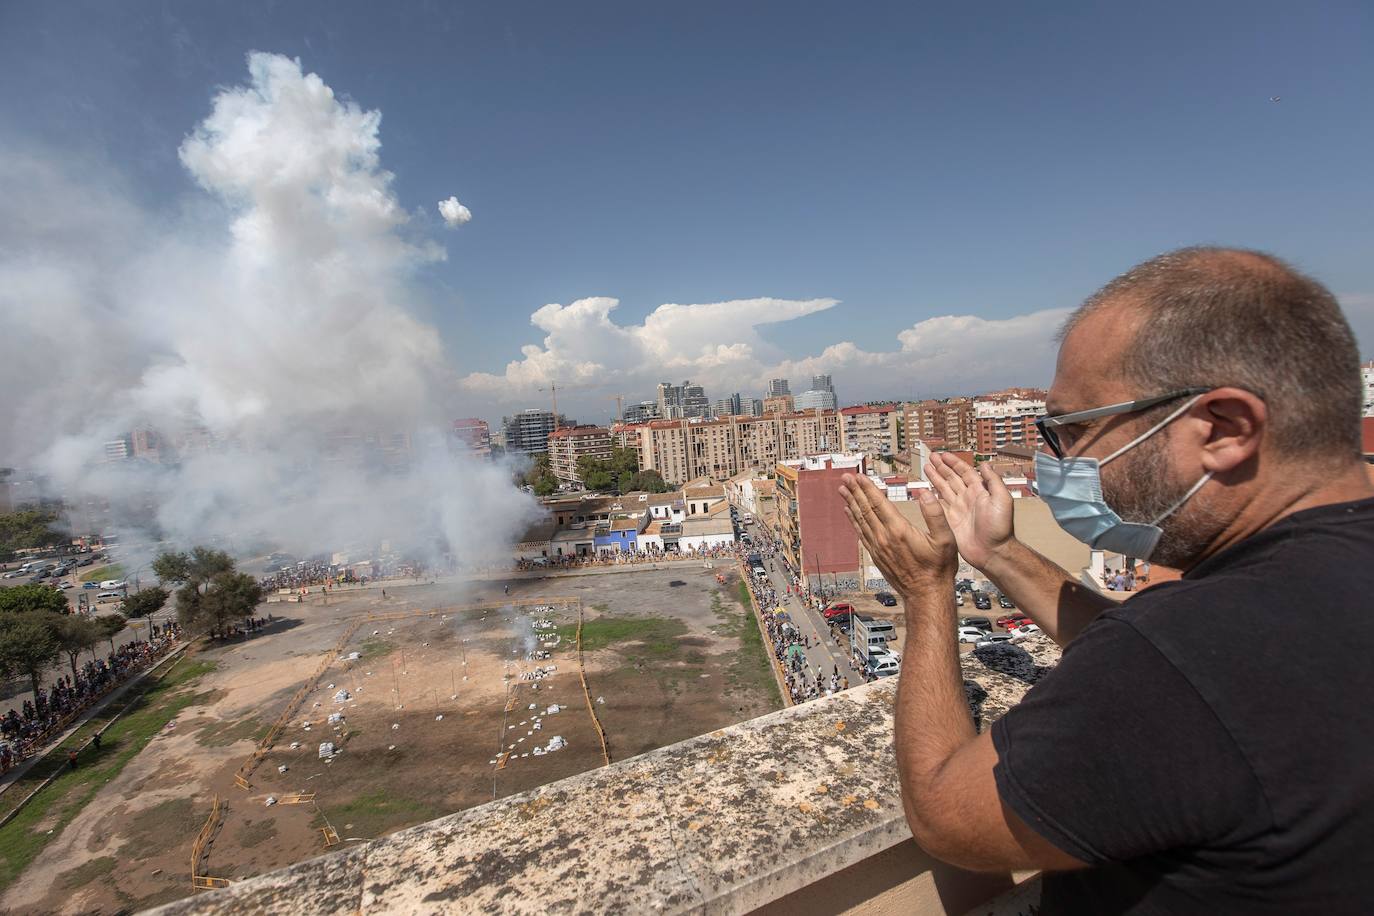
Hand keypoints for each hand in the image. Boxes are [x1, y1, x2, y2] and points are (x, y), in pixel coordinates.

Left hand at [839, 473, 956, 593]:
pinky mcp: (876, 555)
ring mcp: (878, 547)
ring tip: (843, 490)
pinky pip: (861, 533)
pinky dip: (854, 520)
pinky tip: (849, 512)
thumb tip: (926, 493)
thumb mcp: (946, 539)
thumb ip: (935, 514)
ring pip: (861, 520)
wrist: (927, 594)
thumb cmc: (938, 568)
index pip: (879, 503)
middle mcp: (885, 538)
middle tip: (846, 477)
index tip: (859, 476)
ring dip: (851, 503)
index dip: (868, 488)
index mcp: (899, 530)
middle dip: (855, 491)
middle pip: (866, 509)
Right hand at [925, 452, 1013, 571]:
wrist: (992, 552)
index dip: (954, 463)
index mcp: (979, 491)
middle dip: (941, 467)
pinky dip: (931, 496)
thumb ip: (994, 481)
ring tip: (926, 468)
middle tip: (931, 457)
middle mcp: (967, 498)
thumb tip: (985, 464)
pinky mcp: (950, 520)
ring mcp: (958, 509)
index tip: (944, 455)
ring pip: (944, 489)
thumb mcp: (1002, 500)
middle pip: (952, 478)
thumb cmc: (1000, 529)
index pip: (965, 472)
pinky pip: (938, 505)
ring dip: (935, 477)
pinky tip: (925, 490)